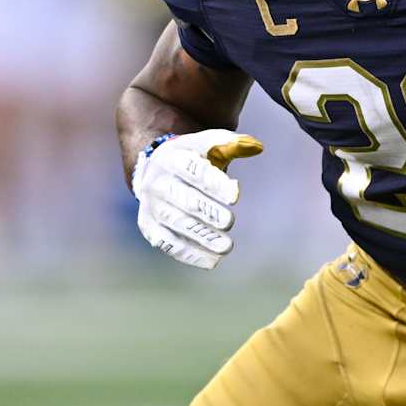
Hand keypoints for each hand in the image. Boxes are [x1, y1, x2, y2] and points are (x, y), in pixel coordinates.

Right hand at [131, 129, 263, 269]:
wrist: (155, 170)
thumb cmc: (192, 158)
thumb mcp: (209, 146)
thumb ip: (232, 145)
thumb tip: (257, 146)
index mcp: (172, 157)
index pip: (193, 170)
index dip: (214, 183)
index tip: (235, 196)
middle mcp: (157, 182)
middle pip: (184, 200)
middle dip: (208, 213)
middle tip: (229, 222)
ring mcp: (151, 206)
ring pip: (176, 224)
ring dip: (202, 237)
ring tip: (226, 246)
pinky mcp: (149, 226)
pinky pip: (167, 243)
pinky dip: (189, 254)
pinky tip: (212, 261)